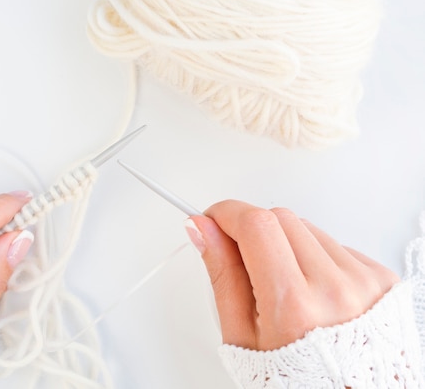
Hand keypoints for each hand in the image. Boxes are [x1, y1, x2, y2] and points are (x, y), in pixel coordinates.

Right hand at [185, 200, 398, 350]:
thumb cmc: (294, 377)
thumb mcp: (241, 335)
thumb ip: (222, 274)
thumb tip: (204, 229)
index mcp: (293, 306)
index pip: (256, 225)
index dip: (227, 213)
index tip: (214, 219)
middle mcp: (334, 289)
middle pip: (280, 218)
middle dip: (253, 230)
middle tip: (246, 261)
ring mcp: (363, 281)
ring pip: (307, 228)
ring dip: (285, 244)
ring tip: (285, 286)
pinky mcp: (382, 277)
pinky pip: (334, 243)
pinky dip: (315, 256)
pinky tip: (312, 289)